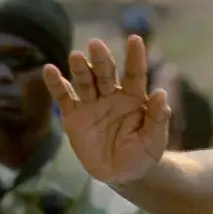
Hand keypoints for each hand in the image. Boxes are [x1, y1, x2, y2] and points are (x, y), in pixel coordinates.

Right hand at [43, 36, 170, 184]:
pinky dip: (56, 84)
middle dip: (101, 59)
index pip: (135, 73)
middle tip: (96, 44)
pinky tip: (49, 70)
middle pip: (105, 74)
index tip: (135, 39)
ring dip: (80, 68)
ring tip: (76, 56)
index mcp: (135, 97)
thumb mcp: (155, 139)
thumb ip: (159, 117)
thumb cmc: (143, 153)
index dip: (135, 57)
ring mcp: (92, 104)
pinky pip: (64, 98)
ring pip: (84, 82)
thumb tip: (163, 93)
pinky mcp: (74, 116)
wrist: (122, 174)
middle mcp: (112, 95)